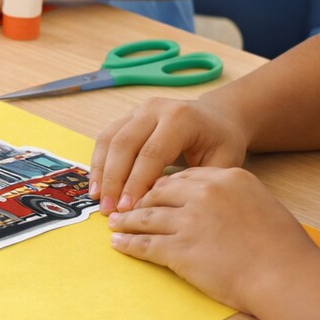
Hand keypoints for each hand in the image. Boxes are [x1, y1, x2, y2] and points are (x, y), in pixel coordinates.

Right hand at [90, 98, 249, 213]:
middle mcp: (155, 109)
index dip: (136, 183)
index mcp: (181, 118)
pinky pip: (105, 139)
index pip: (151, 153)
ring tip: (98, 200)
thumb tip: (160, 205)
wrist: (218, 116)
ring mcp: (137, 110)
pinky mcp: (126, 117)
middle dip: (114, 180)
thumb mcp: (221, 163)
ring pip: (109, 140)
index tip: (128, 209)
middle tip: (109, 210)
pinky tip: (98, 186)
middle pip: (124, 145)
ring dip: (101, 172)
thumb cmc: (221, 143)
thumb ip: (193, 182)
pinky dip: (98, 163)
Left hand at [107, 167, 319, 310]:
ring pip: (146, 217)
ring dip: (126, 221)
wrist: (286, 276)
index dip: (164, 186)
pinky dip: (128, 244)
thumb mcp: (262, 205)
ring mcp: (188, 221)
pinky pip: (144, 244)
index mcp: (227, 177)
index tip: (153, 193)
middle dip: (139, 199)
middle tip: (125, 205)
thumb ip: (233, 198)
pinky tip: (118, 244)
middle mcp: (204, 193)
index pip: (184, 177)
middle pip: (159, 192)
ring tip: (114, 224)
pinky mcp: (178, 249)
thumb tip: (213, 205)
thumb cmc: (283, 247)